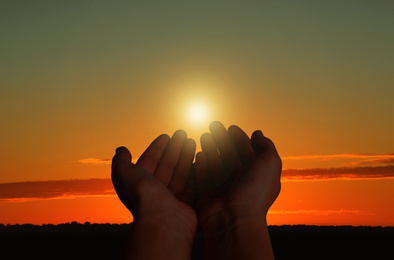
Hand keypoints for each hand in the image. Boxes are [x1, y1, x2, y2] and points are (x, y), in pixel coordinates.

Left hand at [111, 130, 196, 259]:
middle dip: (174, 148)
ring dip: (185, 155)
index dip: (157, 148)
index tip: (166, 135)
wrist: (163, 220)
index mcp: (140, 185)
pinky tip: (201, 156)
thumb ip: (121, 161)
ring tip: (192, 140)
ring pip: (180, 172)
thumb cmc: (142, 196)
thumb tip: (121, 150)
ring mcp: (173, 198)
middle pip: (166, 165)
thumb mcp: (123, 174)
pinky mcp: (189, 203)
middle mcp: (156, 191)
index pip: (150, 161)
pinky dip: (196, 169)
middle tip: (182, 134)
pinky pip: (193, 183)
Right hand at [194, 121, 280, 258]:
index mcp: (256, 176)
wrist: (233, 220)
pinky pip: (203, 176)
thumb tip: (258, 134)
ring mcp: (223, 189)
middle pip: (230, 155)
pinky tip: (198, 153)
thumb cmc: (254, 192)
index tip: (231, 127)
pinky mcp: (207, 195)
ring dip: (211, 148)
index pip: (248, 152)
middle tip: (213, 125)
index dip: (240, 138)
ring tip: (204, 135)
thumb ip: (266, 147)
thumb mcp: (270, 164)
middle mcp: (240, 182)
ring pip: (216, 163)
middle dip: (222, 140)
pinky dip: (202, 164)